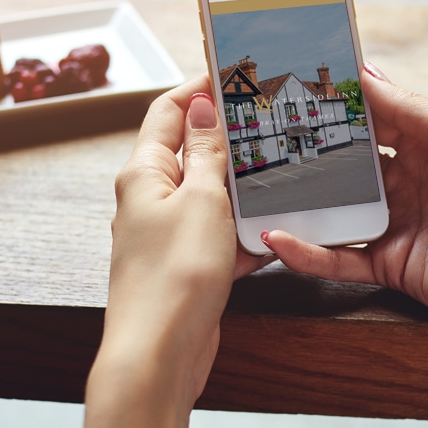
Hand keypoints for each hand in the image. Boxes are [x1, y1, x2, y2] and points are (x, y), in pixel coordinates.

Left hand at [78, 76, 271, 427]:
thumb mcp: (200, 201)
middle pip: (191, 151)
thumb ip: (205, 154)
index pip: (167, 111)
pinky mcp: (187, 265)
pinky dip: (244, 231)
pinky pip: (219, 235)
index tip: (233, 73)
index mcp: (143, 173)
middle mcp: (150, 199)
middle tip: (269, 121)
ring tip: (283, 169)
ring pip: (210, 195)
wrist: (159, 355)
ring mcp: (168, 234)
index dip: (198, 88)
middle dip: (229, 137)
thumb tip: (202, 107)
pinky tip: (275, 229)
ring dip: (242, 185)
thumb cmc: (172, 277)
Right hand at [265, 64, 427, 427]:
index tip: (295, 88)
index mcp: (427, 144)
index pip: (371, 117)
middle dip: (307, 152)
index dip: (336, 104)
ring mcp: (395, 224)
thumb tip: (364, 71)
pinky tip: (277, 240)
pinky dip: (307, 252)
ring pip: (335, 210)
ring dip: (298, 203)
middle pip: (346, 164)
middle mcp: (407, 181)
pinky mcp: (388, 265)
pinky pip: (338, 258)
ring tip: (255, 190)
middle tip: (260, 138)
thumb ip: (408, 106)